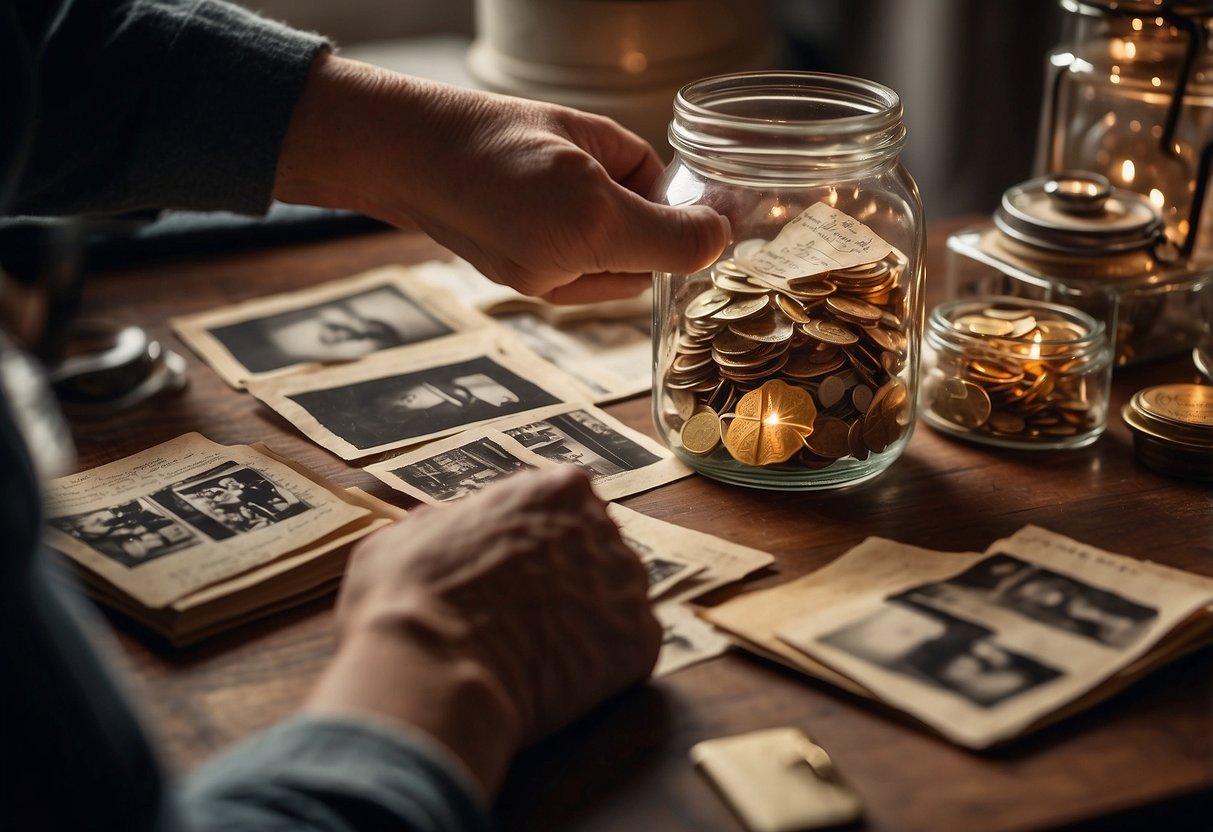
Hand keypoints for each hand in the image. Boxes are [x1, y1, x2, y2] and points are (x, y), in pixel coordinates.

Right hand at [275, 53, 729, 303]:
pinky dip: (592, 253)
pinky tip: (556, 218)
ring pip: (626, 274)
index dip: (710, 227)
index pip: (689, 246)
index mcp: (591, 220)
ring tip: (578, 194)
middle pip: (660, 264)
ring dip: (624, 242)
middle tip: (627, 182)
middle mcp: (570, 268)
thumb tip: (690, 212)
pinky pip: (590, 279)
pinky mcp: (529, 292)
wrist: (415, 158)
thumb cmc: (497, 132)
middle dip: (658, 227)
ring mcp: (546, 288)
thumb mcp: (586, 133)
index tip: (713, 212)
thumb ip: (645, 173)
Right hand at [304, 467, 660, 797]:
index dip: (530, 538)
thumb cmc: (410, 598)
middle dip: (564, 575)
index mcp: (556, 488)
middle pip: (592, 549)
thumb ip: (441, 524)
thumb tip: (441, 526)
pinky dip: (599, 664)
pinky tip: (558, 676)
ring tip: (537, 648)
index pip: (558, 504)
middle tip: (521, 611)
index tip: (508, 565)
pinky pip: (626, 649)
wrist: (436, 675)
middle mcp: (606, 527)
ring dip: (586, 618)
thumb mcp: (404, 537)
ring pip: (613, 598)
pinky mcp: (641, 644)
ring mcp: (628, 587)